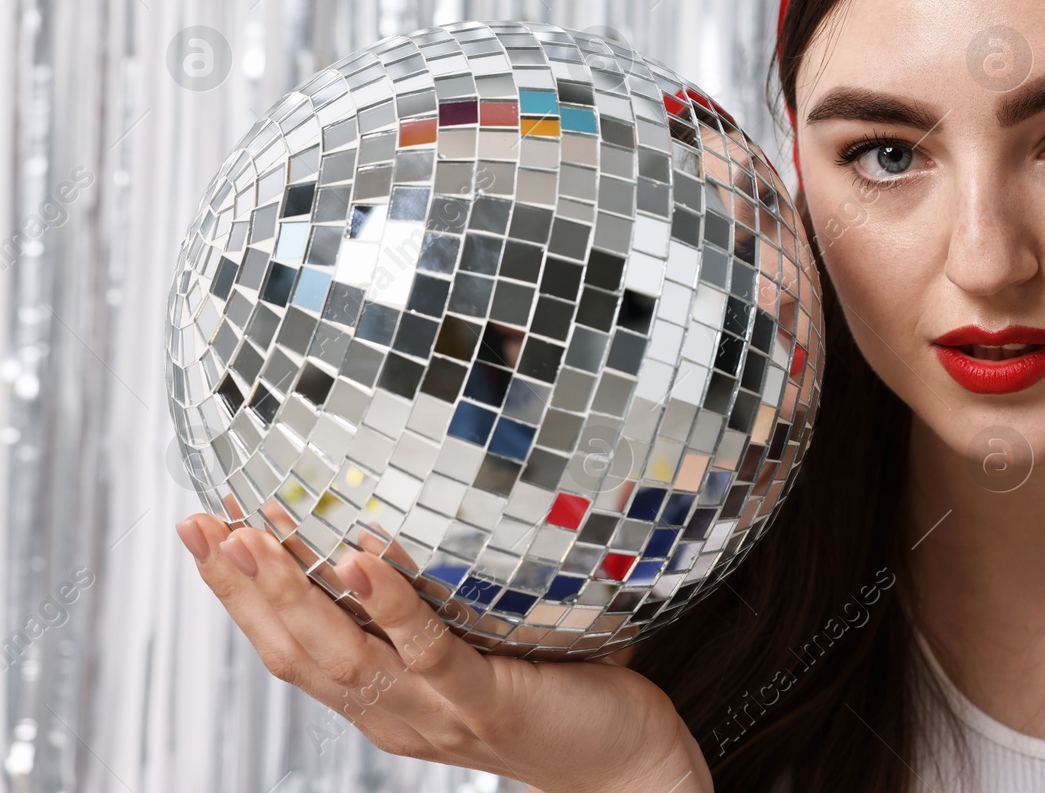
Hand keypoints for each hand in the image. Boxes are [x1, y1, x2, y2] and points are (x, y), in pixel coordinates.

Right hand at [174, 505, 710, 792]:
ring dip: (292, 594)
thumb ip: (444, 596)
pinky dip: (390, 605)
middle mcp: (395, 712)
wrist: (621, 766)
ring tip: (251, 535)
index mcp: (384, 698)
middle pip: (296, 651)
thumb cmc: (559, 693)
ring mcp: (435, 712)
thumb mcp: (481, 642)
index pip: (292, 645)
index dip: (241, 593)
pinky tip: (362, 559)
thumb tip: (426, 501)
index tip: (203, 531)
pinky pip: (428, 652)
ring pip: (343, 656)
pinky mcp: (483, 703)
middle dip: (241, 589)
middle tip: (199, 526)